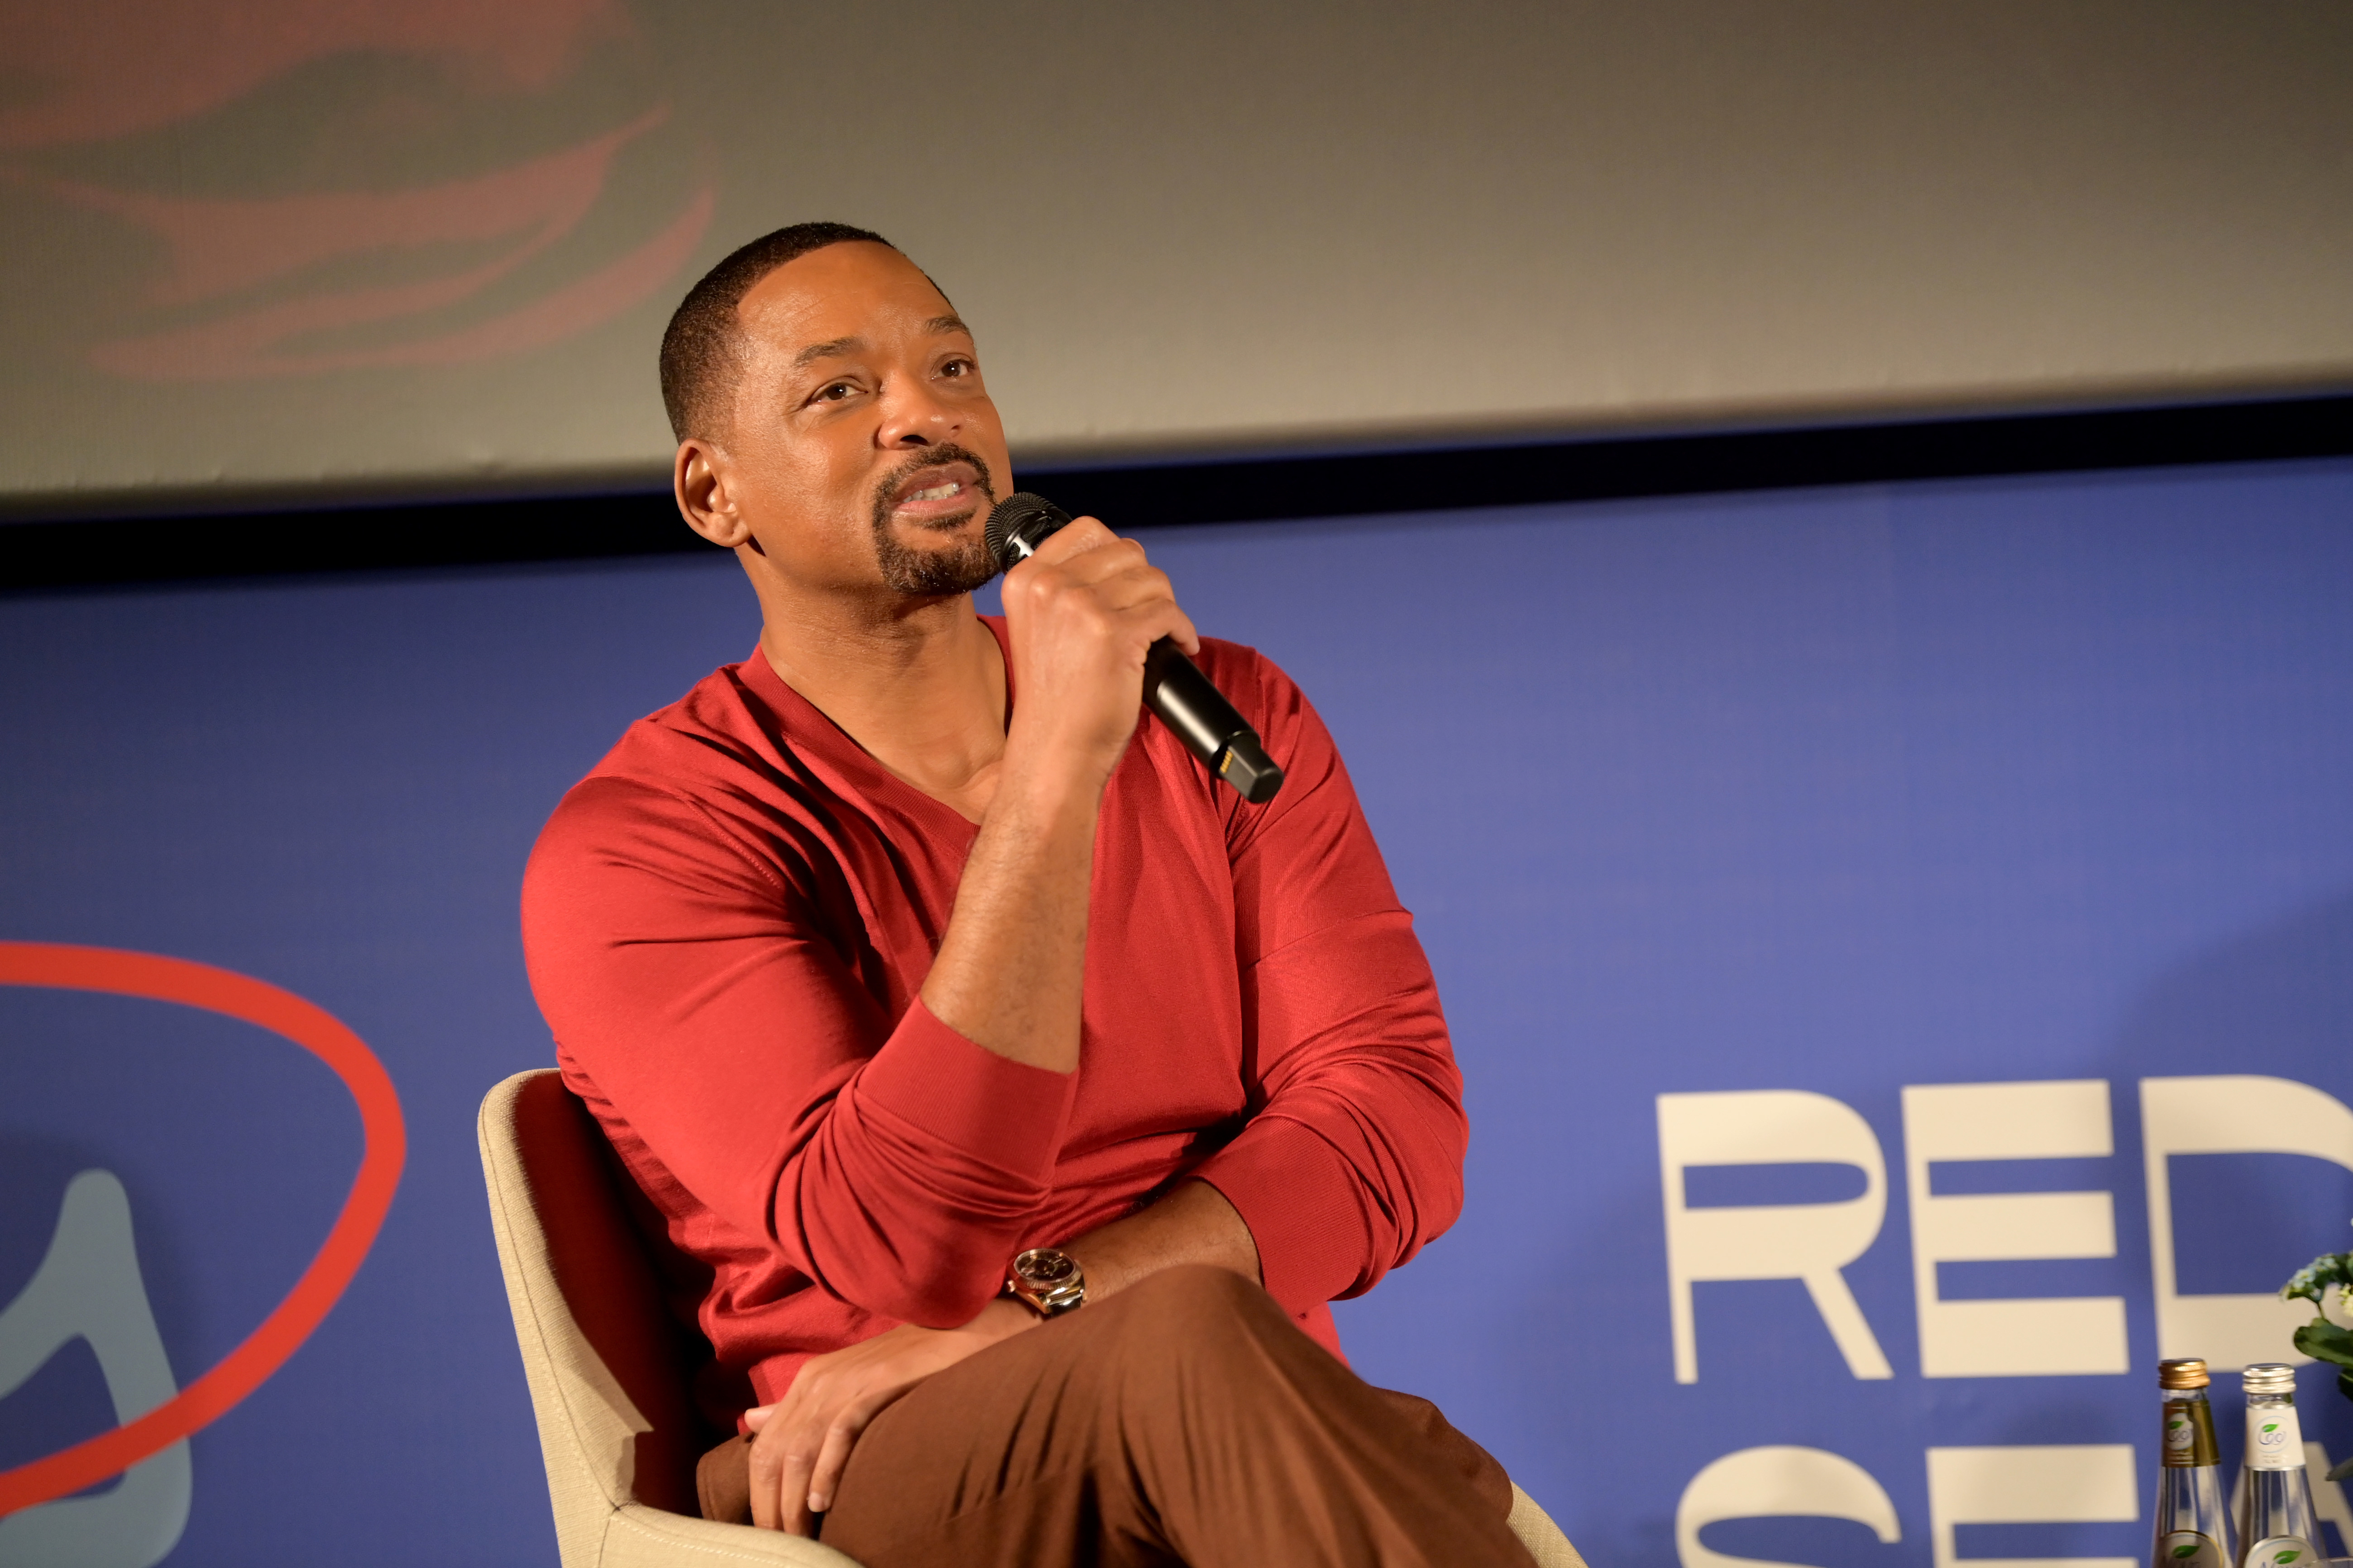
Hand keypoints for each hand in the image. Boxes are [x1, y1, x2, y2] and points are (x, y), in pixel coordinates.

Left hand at [743, 1296, 1035, 1535]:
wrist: (961, 1331)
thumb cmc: (907, 1365)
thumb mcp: (844, 1383)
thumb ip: (798, 1406)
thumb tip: (750, 1421)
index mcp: (808, 1381)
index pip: (764, 1447)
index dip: (759, 1494)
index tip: (768, 1530)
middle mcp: (818, 1381)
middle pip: (774, 1454)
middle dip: (771, 1506)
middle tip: (781, 1544)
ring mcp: (846, 1383)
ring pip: (799, 1450)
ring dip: (793, 1501)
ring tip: (799, 1538)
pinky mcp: (876, 1386)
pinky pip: (840, 1432)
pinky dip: (826, 1470)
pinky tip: (822, 1502)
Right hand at [999, 517, 1198, 788]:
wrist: (1054, 752)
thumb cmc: (1056, 700)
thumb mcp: (1042, 628)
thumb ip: (1065, 589)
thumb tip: (1122, 563)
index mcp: (1027, 579)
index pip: (1089, 529)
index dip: (1120, 556)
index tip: (1128, 586)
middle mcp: (1049, 585)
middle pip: (1127, 552)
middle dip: (1147, 584)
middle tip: (1149, 617)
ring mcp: (1080, 607)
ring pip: (1153, 580)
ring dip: (1167, 608)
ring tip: (1162, 635)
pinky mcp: (1115, 633)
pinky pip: (1170, 613)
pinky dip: (1183, 631)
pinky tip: (1179, 647)